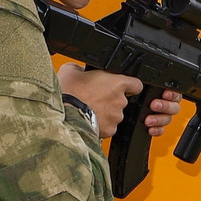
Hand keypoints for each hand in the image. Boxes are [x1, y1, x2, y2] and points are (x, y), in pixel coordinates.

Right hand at [60, 67, 181, 139]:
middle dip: (110, 99)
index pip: (136, 84)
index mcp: (117, 83)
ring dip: (105, 112)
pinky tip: (88, 119)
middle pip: (121, 100)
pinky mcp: (110, 131)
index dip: (130, 85)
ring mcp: (116, 117)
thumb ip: (83, 69)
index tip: (122, 86)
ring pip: (114, 114)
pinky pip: (108, 126)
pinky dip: (101, 124)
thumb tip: (82, 71)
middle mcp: (120, 101)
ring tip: (89, 110)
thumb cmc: (69, 93)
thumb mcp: (71, 70)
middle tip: (94, 98)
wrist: (64, 116)